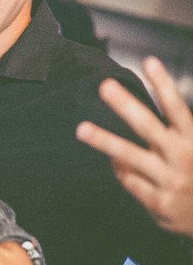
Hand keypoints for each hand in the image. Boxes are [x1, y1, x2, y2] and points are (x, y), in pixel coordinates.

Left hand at [76, 56, 192, 235]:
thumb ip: (179, 132)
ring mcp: (170, 181)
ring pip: (130, 156)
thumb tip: (147, 105)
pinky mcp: (158, 202)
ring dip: (104, 141)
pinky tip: (116, 164)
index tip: (149, 61)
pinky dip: (121, 170)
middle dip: (126, 105)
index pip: (178, 108)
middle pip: (149, 127)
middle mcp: (183, 158)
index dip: (164, 85)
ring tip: (82, 129)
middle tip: (105, 86)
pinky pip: (129, 181)